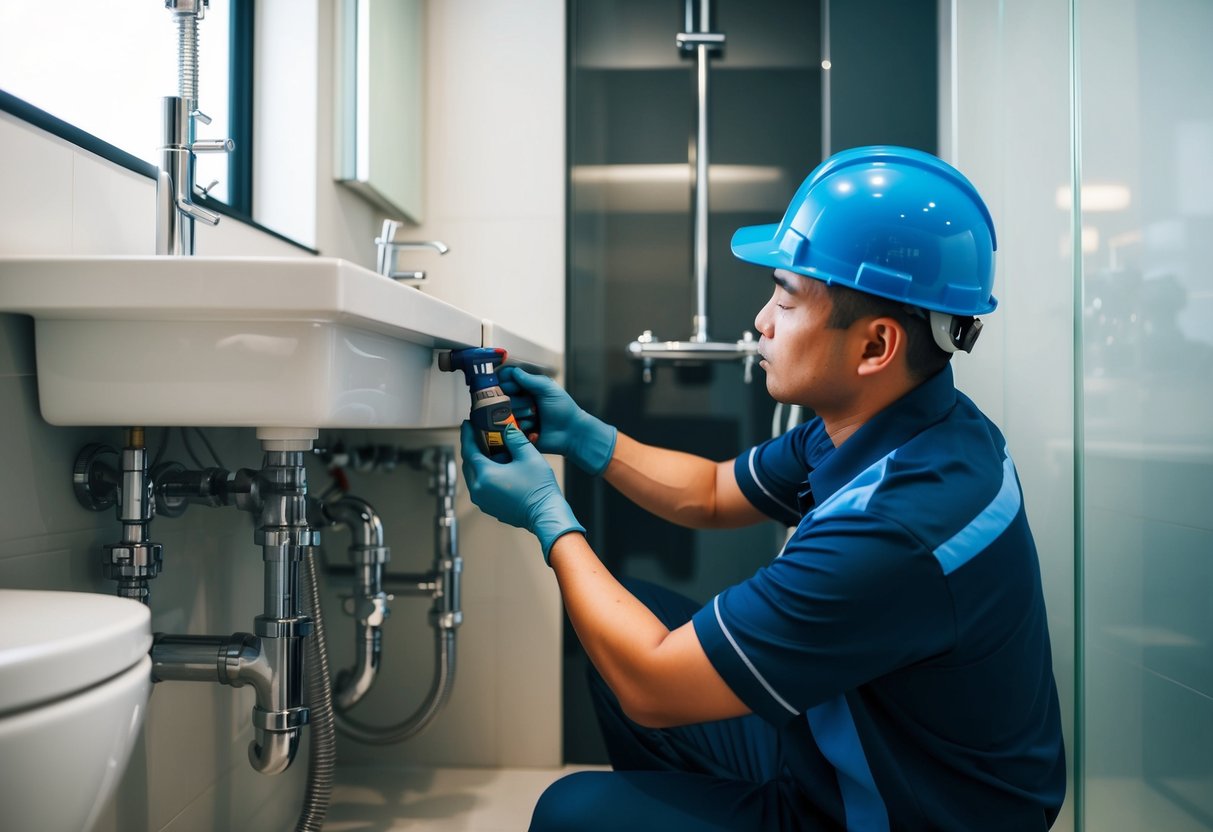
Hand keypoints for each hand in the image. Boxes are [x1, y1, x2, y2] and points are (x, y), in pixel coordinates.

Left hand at [460, 421, 584, 563]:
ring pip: (473, 476)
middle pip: (468, 464)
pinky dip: (483, 475)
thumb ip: (515, 439)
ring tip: (486, 450)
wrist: (545, 514)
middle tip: (477, 434)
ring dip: (477, 462)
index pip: (469, 450)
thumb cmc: (539, 489)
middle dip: (471, 447)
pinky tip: (495, 467)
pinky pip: (480, 486)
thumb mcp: (529, 456)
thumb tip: (507, 428)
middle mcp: (479, 490)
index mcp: (485, 476)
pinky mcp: (489, 507)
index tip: (467, 424)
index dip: (467, 435)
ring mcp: (483, 501)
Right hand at [499, 366, 616, 475]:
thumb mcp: (549, 389)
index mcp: (526, 387)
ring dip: (521, 414)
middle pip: (502, 396)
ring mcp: (517, 415)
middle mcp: (519, 400)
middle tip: (531, 404)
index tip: (512, 387)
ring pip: (504, 412)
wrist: (571, 432)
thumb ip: (530, 380)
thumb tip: (513, 371)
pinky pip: (509, 427)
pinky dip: (522, 426)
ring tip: (535, 416)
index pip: (506, 380)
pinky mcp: (517, 431)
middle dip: (517, 401)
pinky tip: (534, 427)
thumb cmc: (564, 408)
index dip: (506, 383)